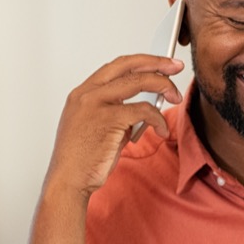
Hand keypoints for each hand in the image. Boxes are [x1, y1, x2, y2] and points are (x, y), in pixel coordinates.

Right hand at [45, 54, 184, 196]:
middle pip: (127, 65)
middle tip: (175, 66)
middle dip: (157, 62)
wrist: (68, 180)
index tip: (159, 64)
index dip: (141, 62)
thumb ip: (116, 112)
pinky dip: (158, 118)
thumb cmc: (81, 159)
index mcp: (82, 94)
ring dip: (163, 86)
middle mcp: (87, 94)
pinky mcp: (109, 119)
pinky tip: (161, 129)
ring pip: (138, 82)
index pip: (116, 67)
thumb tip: (143, 108)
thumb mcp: (96, 127)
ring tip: (175, 97)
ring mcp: (96, 104)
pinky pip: (143, 110)